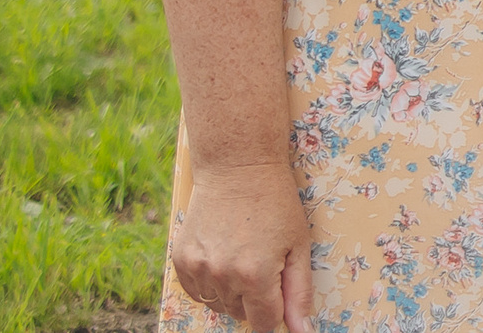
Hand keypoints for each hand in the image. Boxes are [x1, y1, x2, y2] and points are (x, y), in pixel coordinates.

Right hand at [171, 160, 315, 332]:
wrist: (237, 166)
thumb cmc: (275, 203)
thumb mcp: (298, 245)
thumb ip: (299, 294)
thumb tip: (301, 331)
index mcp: (255, 276)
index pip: (264, 323)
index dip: (275, 311)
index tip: (278, 292)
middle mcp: (223, 275)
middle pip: (241, 314)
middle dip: (254, 298)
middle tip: (263, 261)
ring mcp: (199, 268)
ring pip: (219, 304)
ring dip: (231, 291)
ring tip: (243, 254)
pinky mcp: (181, 259)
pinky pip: (196, 291)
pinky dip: (210, 282)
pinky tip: (223, 255)